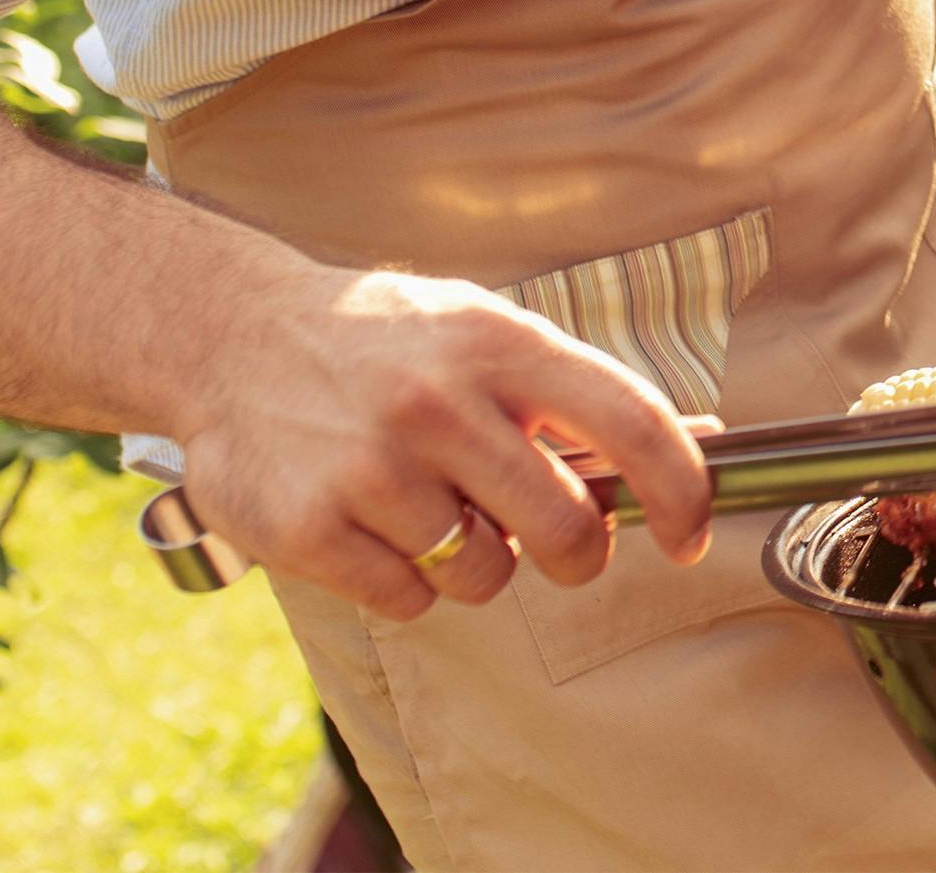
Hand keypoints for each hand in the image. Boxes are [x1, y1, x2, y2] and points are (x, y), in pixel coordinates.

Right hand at [174, 270, 714, 621]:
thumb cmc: (390, 343)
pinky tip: (377, 525)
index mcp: (502, 345)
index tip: (693, 536)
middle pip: (565, 527)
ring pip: (485, 574)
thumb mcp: (490, 334)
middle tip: (556, 542)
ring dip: (477, 560)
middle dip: (577, 553)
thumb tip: (703, 441)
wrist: (232, 335)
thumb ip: (583, 394)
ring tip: (433, 504)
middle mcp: (439, 403)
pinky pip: (411, 600)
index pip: (631, 422)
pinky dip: (408, 581)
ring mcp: (371, 468)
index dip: (682, 491)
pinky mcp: (310, 529)